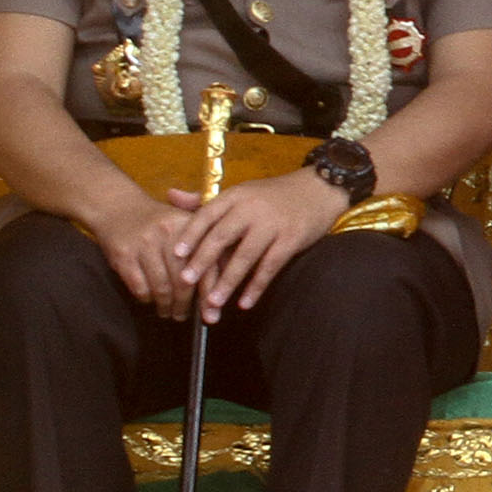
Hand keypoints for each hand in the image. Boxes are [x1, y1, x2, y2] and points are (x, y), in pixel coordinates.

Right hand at [92, 193, 201, 317]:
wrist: (119, 207)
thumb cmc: (161, 222)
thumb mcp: (187, 225)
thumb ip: (210, 247)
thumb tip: (228, 280)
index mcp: (191, 225)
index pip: (207, 265)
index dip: (210, 294)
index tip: (212, 315)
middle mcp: (168, 233)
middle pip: (184, 280)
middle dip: (185, 305)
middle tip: (185, 316)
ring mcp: (144, 244)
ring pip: (161, 287)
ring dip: (166, 306)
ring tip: (169, 312)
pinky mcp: (124, 255)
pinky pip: (140, 287)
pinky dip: (146, 298)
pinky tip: (150, 300)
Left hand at [168, 171, 349, 317]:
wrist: (320, 188)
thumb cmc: (275, 194)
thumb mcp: (241, 191)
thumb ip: (206, 199)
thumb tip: (170, 196)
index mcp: (236, 195)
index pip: (207, 214)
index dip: (191, 235)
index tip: (176, 255)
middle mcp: (252, 208)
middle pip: (222, 236)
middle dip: (203, 261)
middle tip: (186, 282)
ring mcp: (273, 224)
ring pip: (245, 256)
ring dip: (228, 281)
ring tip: (213, 302)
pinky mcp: (292, 239)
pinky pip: (270, 266)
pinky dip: (257, 286)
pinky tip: (245, 303)